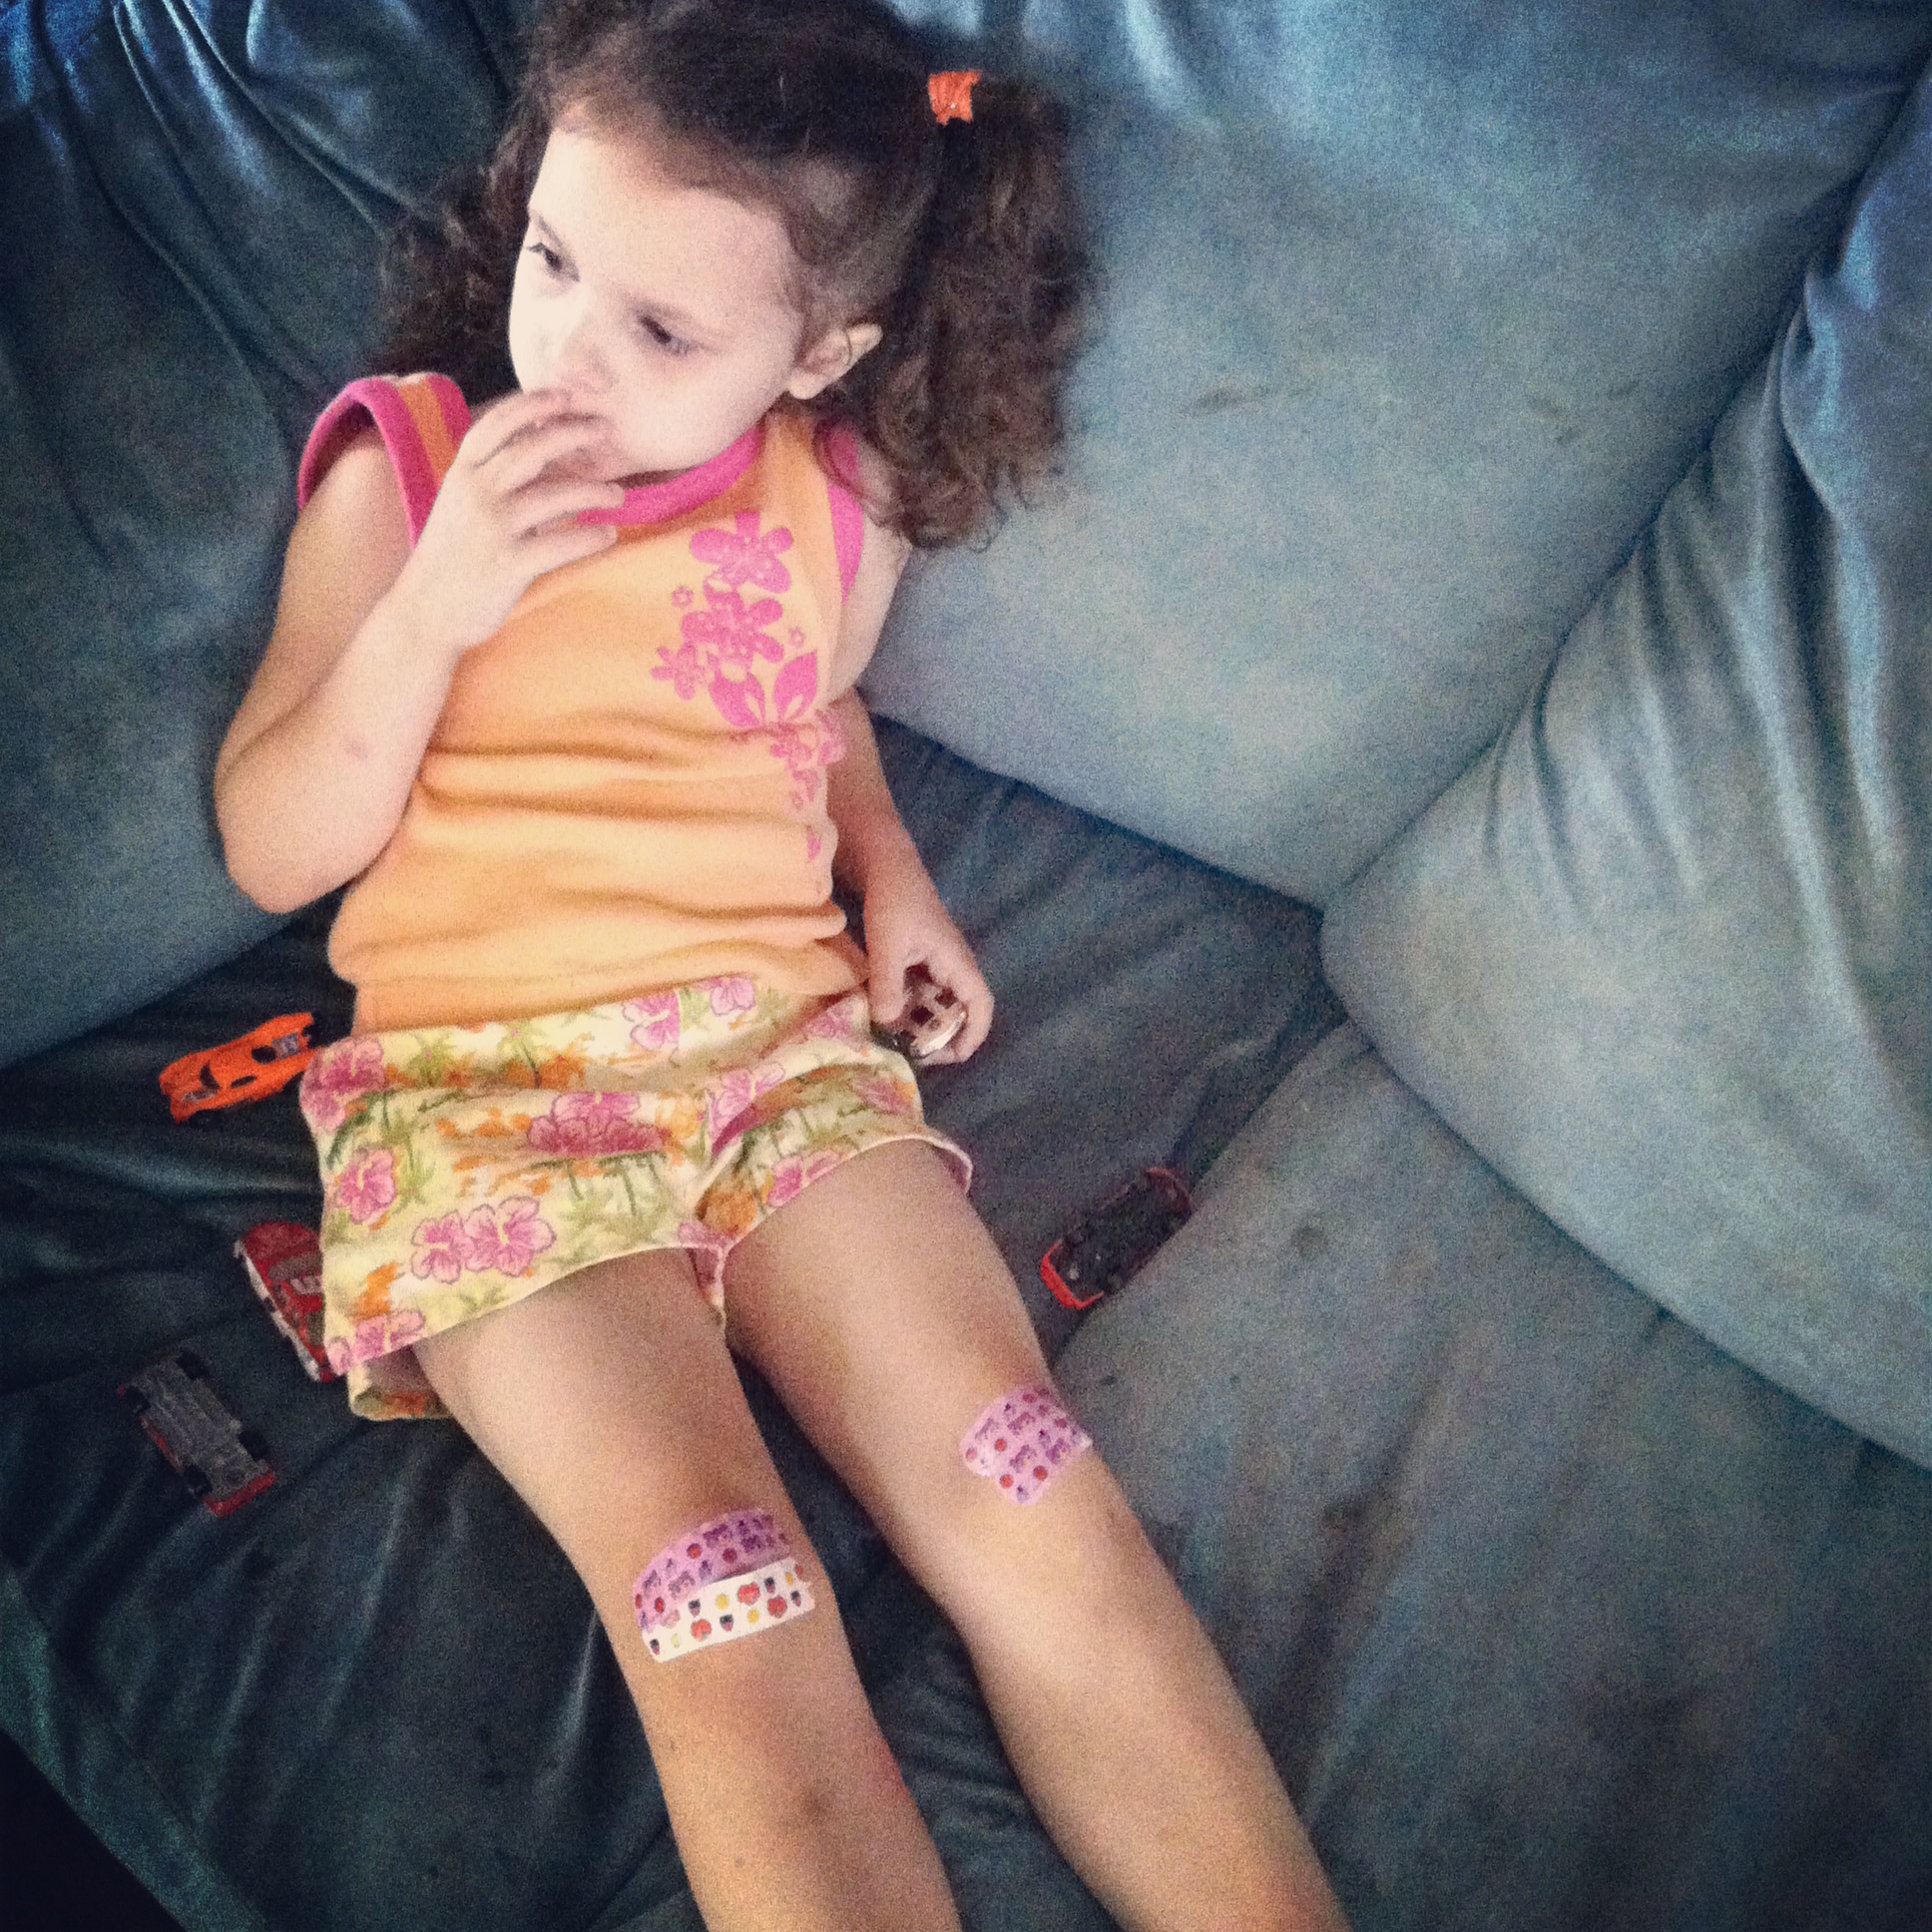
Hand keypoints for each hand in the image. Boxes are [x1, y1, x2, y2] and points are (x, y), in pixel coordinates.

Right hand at [388, 388, 626, 658]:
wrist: (424, 611)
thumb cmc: (452, 555)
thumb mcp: (463, 505)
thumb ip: (495, 477)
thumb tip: (543, 449)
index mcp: (462, 474)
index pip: (497, 425)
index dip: (532, 405)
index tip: (566, 396)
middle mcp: (475, 494)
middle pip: (530, 449)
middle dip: (572, 433)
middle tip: (605, 430)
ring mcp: (492, 529)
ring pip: (552, 496)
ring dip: (592, 491)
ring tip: (619, 495)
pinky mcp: (508, 565)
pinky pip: (559, 545)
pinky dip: (589, 538)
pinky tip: (609, 535)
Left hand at [862, 847, 993, 1064]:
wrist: (884, 864)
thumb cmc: (893, 900)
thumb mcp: (887, 946)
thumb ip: (887, 986)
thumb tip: (886, 1026)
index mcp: (956, 961)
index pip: (979, 1004)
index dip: (973, 1034)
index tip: (954, 1057)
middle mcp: (951, 965)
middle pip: (958, 1009)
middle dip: (942, 1035)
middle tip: (916, 1054)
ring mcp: (934, 961)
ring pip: (935, 1002)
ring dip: (921, 1021)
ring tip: (898, 1039)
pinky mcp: (917, 957)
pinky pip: (919, 990)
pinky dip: (907, 1005)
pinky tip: (886, 1013)